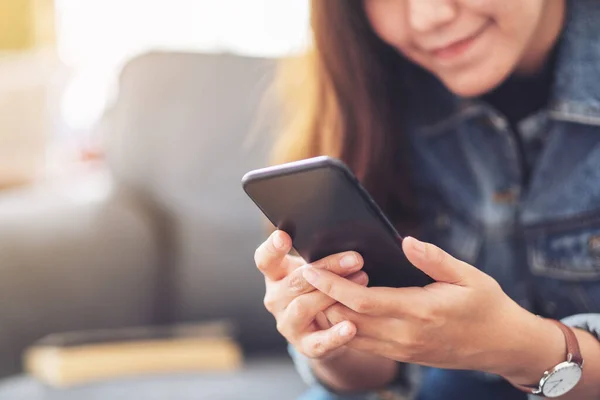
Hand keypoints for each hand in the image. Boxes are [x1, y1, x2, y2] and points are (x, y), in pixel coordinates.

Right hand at [255, 230, 368, 359]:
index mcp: (276, 275)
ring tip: (362, 282)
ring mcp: (287, 323)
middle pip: (294, 281)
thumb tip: (348, 242)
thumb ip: (320, 256)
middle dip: (326, 268)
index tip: (283, 235)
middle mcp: (276, 299)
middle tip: (355, 259)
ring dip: (331, 295)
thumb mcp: (315, 270)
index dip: (272, 248)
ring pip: (303, 307)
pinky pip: (319, 341)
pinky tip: (350, 327)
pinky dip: (335, 335)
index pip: (265, 260)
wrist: (324, 329)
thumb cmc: (320, 289)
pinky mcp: (304, 345)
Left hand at [303, 236, 563, 376]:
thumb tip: (405, 241)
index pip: (362, 300)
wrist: (505, 347)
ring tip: (315, 290)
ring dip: (330, 315)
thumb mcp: (469, 276)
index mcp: (419, 312)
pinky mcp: (404, 356)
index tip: (311, 269)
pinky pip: (365, 344)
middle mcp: (405, 335)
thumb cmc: (488, 307)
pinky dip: (345, 327)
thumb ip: (435, 259)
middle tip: (303, 277)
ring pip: (352, 335)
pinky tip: (339, 309)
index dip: (332, 285)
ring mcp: (403, 349)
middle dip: (322, 300)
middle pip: (348, 320)